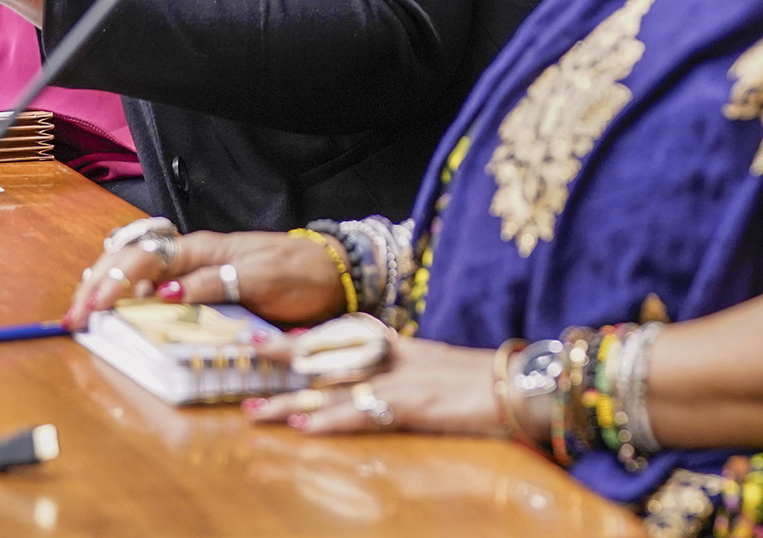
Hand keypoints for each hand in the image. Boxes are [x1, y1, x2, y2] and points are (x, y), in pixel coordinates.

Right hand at [63, 228, 347, 329]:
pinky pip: (157, 290)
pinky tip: (116, 311)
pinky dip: (131, 298)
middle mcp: (193, 258)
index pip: (143, 259)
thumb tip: (166, 293)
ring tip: (82, 312)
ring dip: (107, 290)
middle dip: (97, 286)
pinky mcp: (205, 291)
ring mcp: (196, 274)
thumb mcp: (260, 276)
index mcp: (202, 249)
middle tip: (73, 316)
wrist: (331, 275)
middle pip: (130, 262)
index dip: (112, 283)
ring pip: (138, 273)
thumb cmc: (299, 272)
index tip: (90, 308)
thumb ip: (214, 283)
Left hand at [245, 337, 504, 437]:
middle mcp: (393, 358)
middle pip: (328, 357)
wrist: (518, 385)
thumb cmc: (485, 380)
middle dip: (283, 359)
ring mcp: (400, 381)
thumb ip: (407, 366)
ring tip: (254, 410)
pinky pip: (361, 414)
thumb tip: (379, 378)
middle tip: (244, 356)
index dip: (306, 337)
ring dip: (291, 400)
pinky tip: (302, 426)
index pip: (345, 336)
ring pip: (333, 388)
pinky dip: (329, 421)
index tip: (271, 337)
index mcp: (401, 347)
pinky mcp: (410, 405)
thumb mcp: (439, 366)